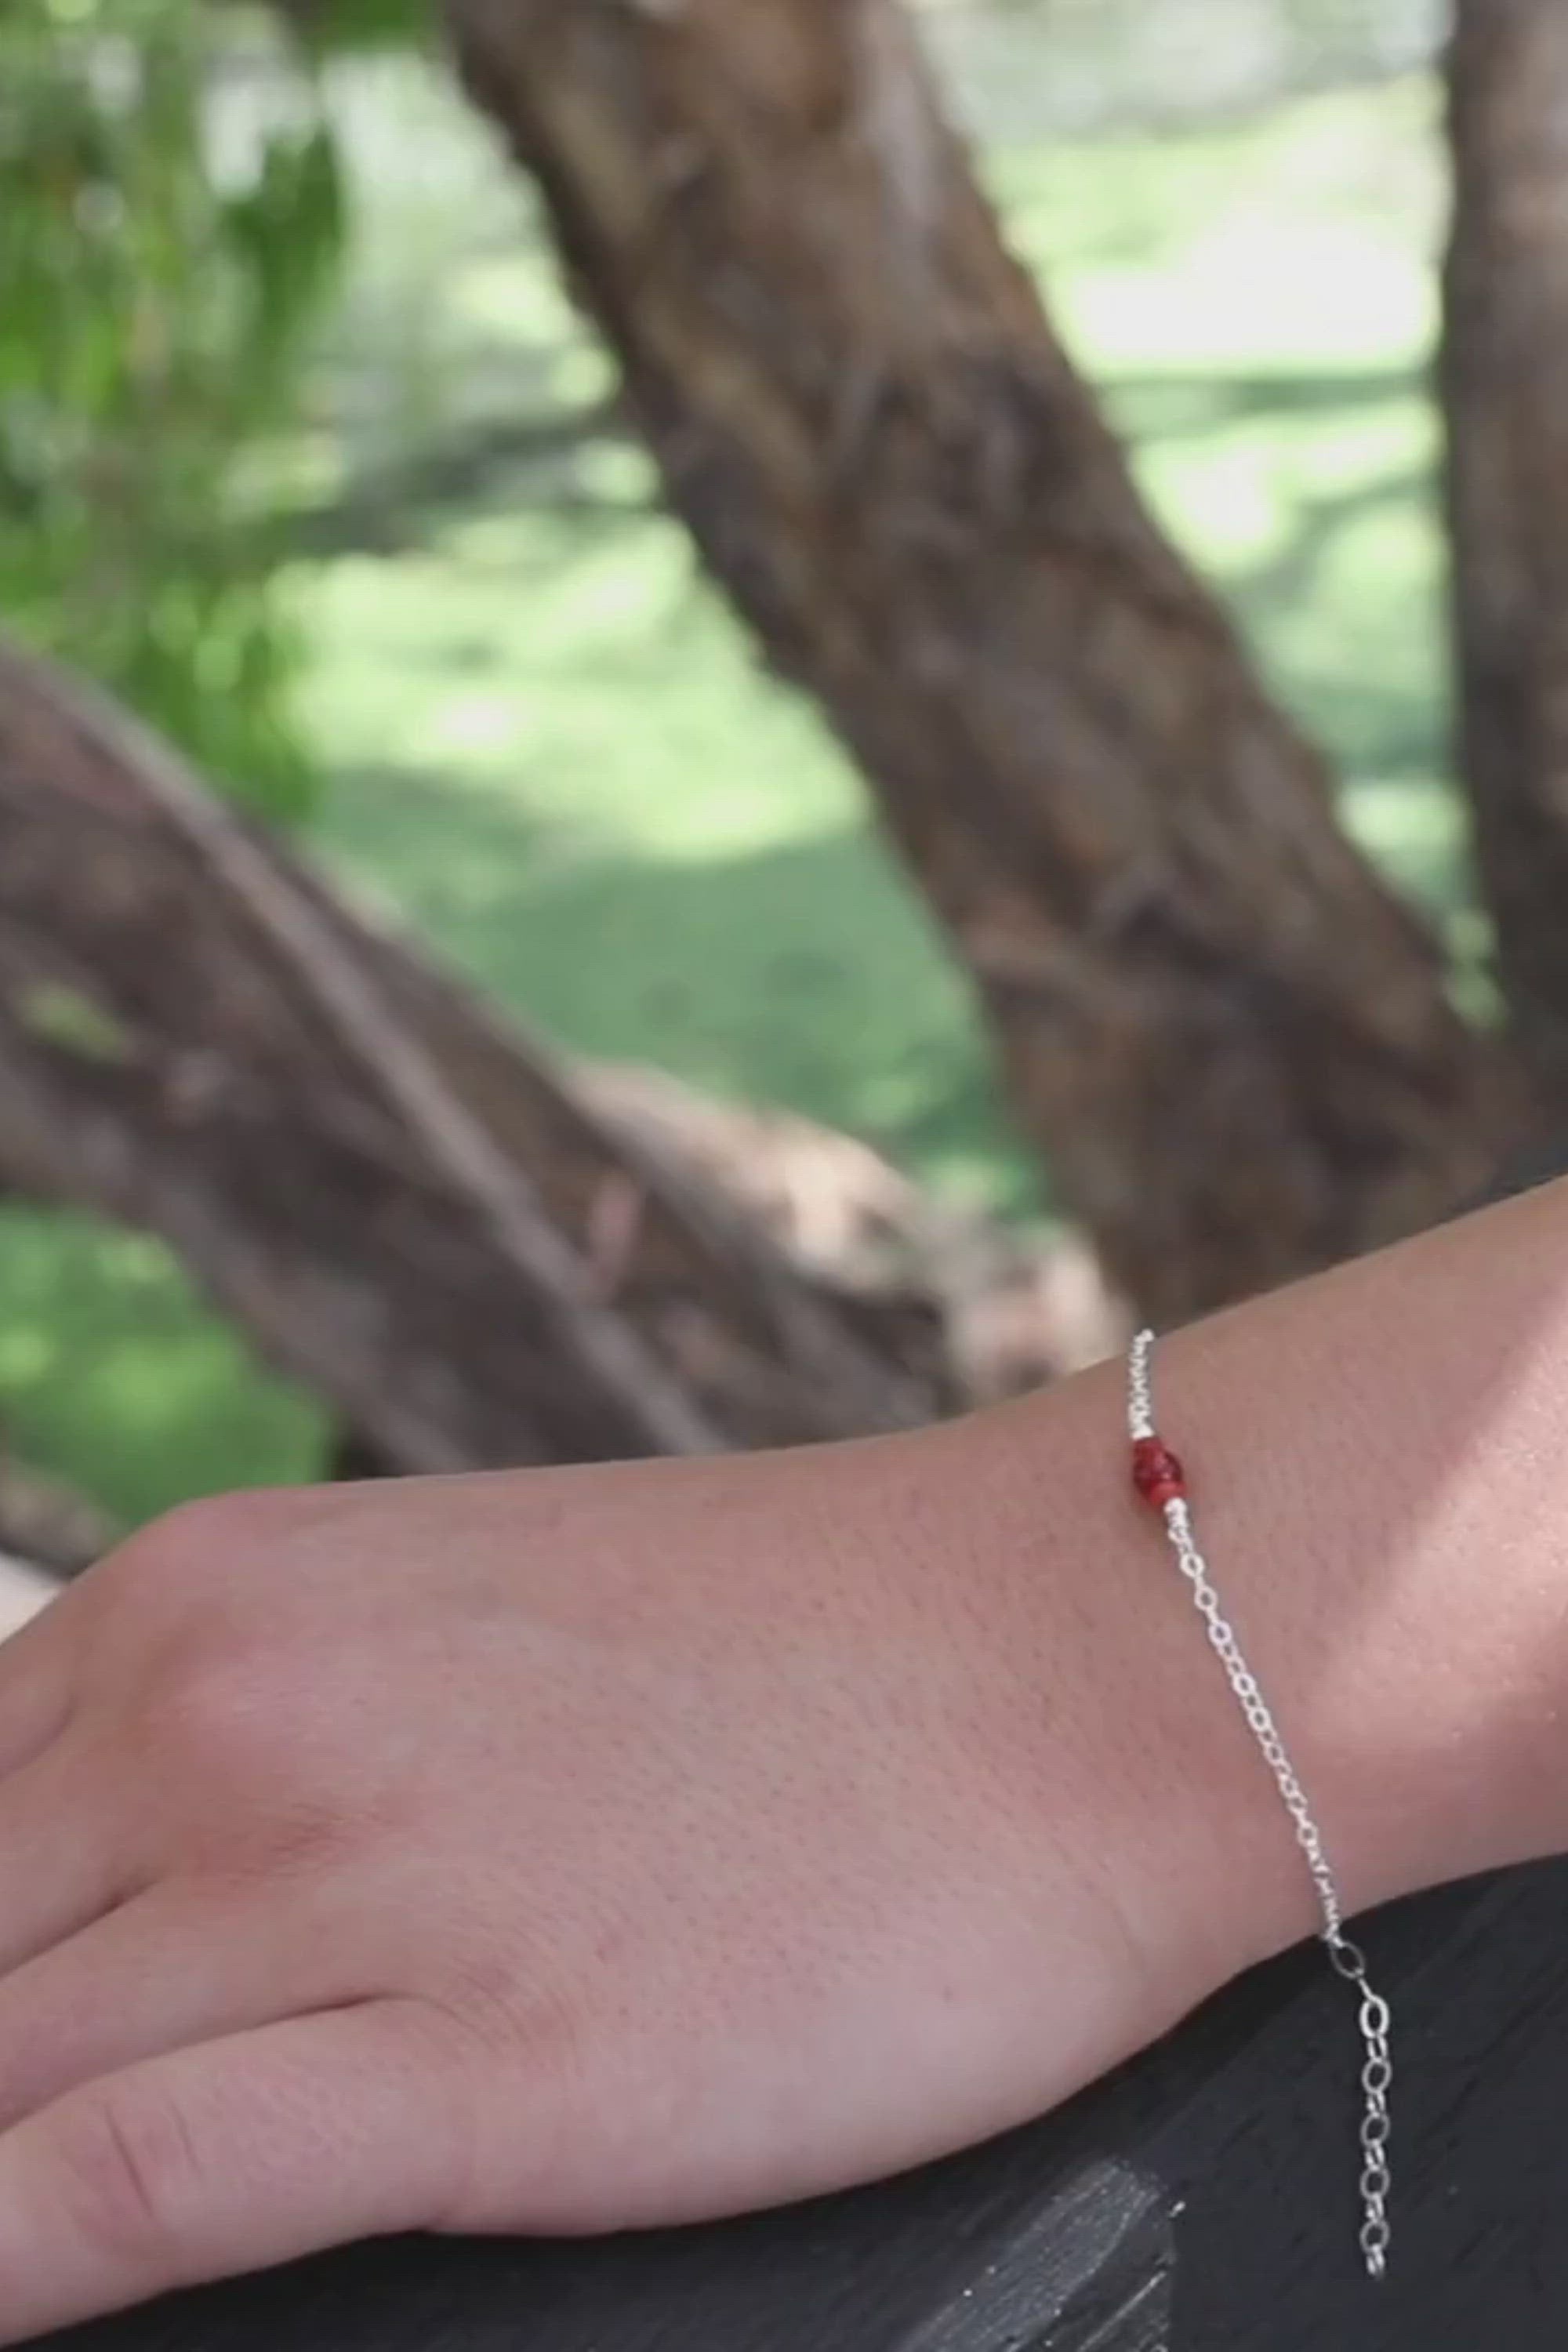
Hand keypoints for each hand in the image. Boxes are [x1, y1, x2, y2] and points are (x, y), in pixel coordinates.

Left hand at [0, 1419, 1177, 2340]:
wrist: (1063, 1650)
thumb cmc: (788, 1652)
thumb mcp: (446, 1633)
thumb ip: (250, 1743)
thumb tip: (92, 1906)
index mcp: (211, 1594)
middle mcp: (229, 1706)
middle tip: (8, 2155)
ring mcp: (343, 1873)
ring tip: (10, 2251)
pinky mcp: (477, 2053)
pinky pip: (115, 2184)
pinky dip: (10, 2260)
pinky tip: (12, 2303)